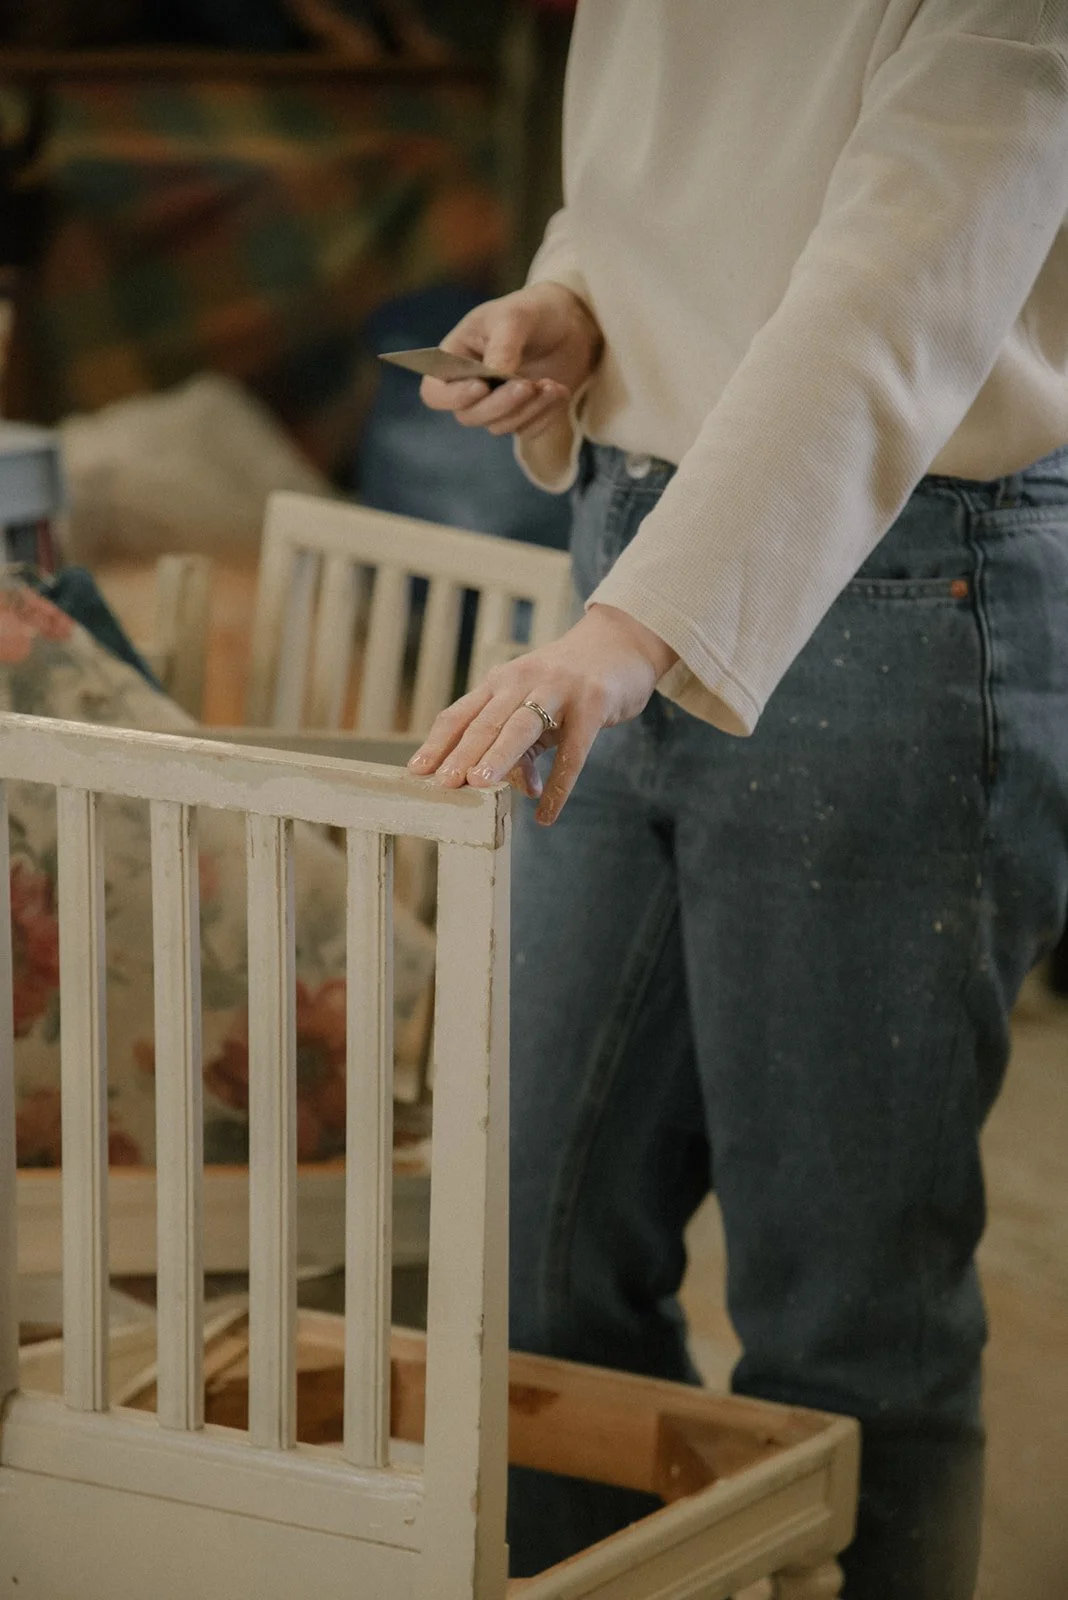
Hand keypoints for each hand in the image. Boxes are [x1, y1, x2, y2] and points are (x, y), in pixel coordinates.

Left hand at [408, 605, 677, 824]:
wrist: (621, 644)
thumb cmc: (570, 683)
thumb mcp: (538, 708)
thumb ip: (524, 748)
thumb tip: (520, 790)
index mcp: (500, 681)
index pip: (460, 713)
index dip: (438, 742)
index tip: (416, 771)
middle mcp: (523, 680)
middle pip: (486, 720)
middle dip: (463, 752)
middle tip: (444, 783)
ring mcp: (558, 688)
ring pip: (521, 726)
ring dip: (499, 756)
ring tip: (481, 785)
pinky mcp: (593, 701)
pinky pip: (573, 750)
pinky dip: (558, 785)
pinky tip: (546, 813)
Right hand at [419, 281, 602, 440]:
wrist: (567, 320)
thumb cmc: (529, 312)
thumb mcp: (514, 317)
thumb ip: (502, 347)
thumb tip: (494, 377)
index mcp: (455, 358)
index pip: (435, 393)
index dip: (453, 397)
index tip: (481, 386)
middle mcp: (470, 387)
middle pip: (469, 416)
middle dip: (499, 405)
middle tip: (527, 385)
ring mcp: (495, 404)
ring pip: (500, 426)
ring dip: (528, 409)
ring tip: (551, 385)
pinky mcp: (522, 415)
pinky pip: (527, 430)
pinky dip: (545, 414)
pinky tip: (559, 391)